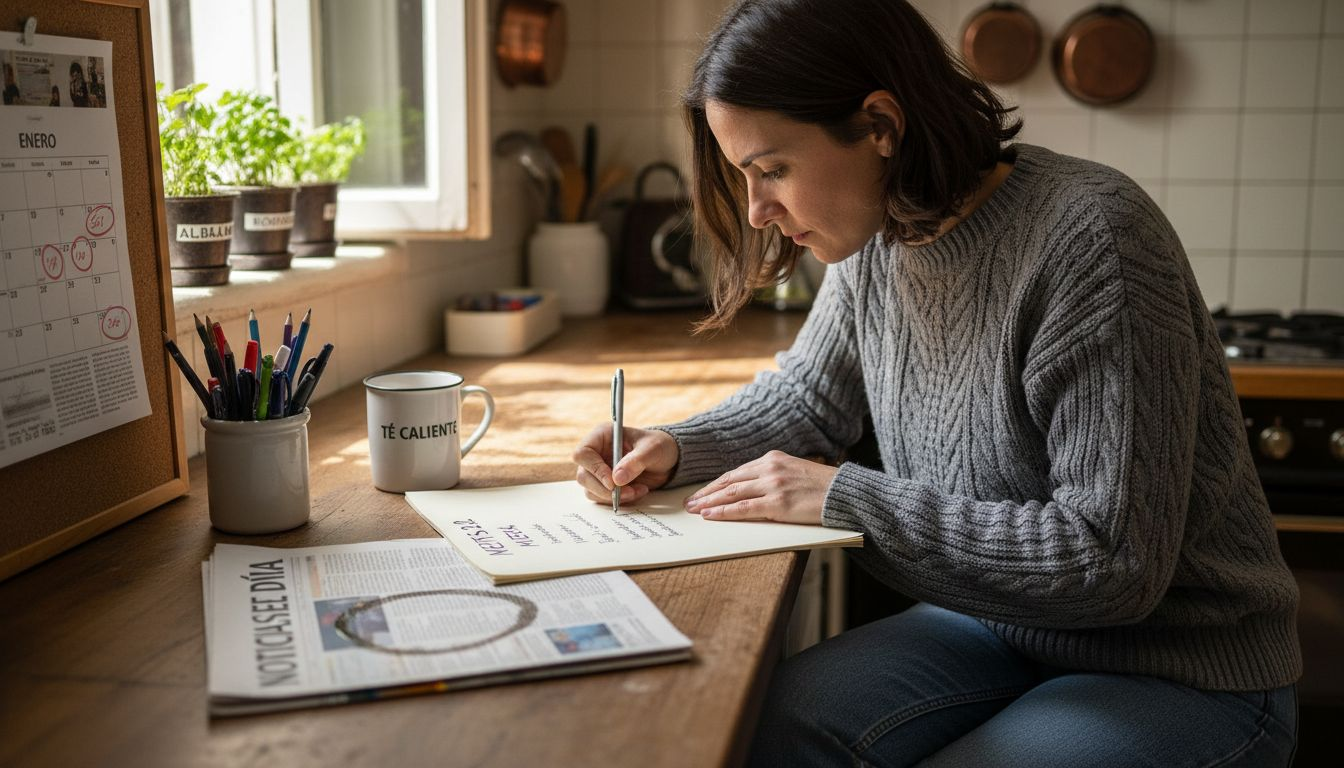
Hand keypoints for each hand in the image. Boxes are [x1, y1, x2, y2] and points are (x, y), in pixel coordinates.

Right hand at [571, 425, 678, 504]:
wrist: (667, 460)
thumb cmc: (659, 446)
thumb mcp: (652, 449)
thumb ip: (635, 461)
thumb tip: (616, 479)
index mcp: (602, 436)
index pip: (583, 453)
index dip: (594, 469)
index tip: (612, 482)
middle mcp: (596, 453)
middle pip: (584, 476)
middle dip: (605, 489)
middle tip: (628, 492)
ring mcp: (599, 470)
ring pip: (591, 490)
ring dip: (614, 497)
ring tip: (638, 490)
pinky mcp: (605, 485)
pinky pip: (602, 498)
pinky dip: (620, 500)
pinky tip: (637, 492)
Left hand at [683, 451, 836, 524]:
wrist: (845, 493)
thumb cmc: (823, 487)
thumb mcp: (795, 472)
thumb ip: (773, 476)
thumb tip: (752, 490)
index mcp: (773, 458)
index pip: (736, 472)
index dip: (716, 484)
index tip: (702, 492)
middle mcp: (769, 468)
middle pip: (729, 481)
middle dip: (706, 493)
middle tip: (690, 502)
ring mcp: (773, 485)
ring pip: (732, 494)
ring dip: (709, 503)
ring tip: (694, 510)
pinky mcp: (778, 503)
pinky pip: (743, 509)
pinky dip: (724, 513)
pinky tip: (710, 516)